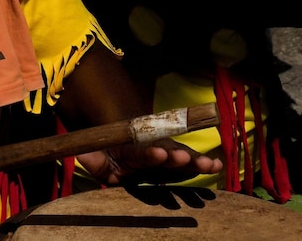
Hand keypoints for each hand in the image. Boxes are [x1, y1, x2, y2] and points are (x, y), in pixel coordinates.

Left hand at [78, 139, 222, 185]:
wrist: (119, 135)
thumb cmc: (105, 150)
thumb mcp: (94, 157)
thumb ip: (92, 159)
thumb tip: (84, 155)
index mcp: (129, 147)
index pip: (139, 151)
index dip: (149, 153)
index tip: (160, 154)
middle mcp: (149, 147)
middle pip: (165, 152)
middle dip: (177, 157)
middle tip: (187, 160)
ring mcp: (162, 153)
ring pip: (180, 156)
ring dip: (195, 161)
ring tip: (211, 166)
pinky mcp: (172, 161)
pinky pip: (187, 162)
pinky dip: (201, 163)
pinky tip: (217, 166)